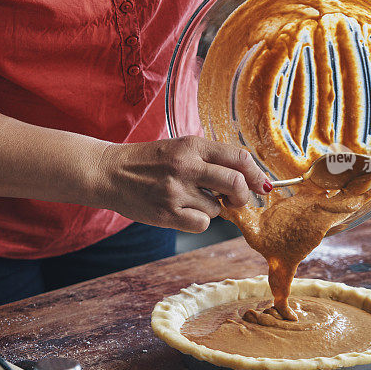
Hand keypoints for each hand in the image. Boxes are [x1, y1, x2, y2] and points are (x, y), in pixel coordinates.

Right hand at [97, 136, 270, 232]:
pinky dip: (197, 221)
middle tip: (235, 199)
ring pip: (217, 208)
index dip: (256, 174)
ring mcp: (176, 190)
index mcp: (192, 145)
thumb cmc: (148, 161)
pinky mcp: (167, 213)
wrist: (109, 172)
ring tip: (188, 199)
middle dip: (242, 196)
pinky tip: (181, 211)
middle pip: (235, 183)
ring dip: (211, 208)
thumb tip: (249, 180)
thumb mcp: (180, 148)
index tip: (260, 184)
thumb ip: (211, 160)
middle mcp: (186, 165)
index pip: (239, 157)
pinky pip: (202, 224)